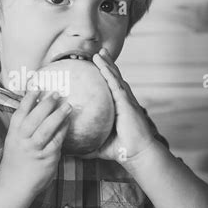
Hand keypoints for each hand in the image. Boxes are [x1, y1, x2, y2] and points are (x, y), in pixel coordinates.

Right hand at [0, 88, 72, 196]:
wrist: (13, 184)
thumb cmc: (16, 160)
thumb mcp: (14, 140)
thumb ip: (24, 126)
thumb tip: (39, 106)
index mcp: (13, 133)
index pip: (21, 112)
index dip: (29, 98)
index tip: (38, 86)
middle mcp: (22, 140)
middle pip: (34, 118)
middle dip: (46, 104)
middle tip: (56, 93)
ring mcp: (34, 150)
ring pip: (46, 129)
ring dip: (58, 116)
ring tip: (67, 105)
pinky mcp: (46, 159)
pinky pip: (56, 142)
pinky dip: (62, 130)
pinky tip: (68, 123)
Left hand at [79, 47, 155, 164]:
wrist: (137, 154)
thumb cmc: (122, 150)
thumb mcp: (100, 146)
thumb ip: (86, 145)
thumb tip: (70, 152)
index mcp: (118, 108)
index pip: (109, 88)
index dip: (104, 77)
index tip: (94, 67)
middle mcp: (122, 101)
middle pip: (113, 78)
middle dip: (106, 64)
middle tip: (97, 53)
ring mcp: (126, 101)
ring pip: (115, 77)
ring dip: (107, 64)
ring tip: (100, 53)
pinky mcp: (127, 103)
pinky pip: (116, 85)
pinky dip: (110, 73)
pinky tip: (103, 65)